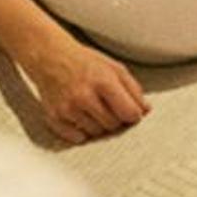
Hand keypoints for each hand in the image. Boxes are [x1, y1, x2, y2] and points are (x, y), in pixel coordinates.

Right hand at [25, 37, 149, 143]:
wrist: (51, 59)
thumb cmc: (84, 62)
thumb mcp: (114, 67)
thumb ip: (133, 89)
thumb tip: (145, 109)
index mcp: (103, 81)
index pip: (128, 112)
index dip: (134, 115)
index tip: (133, 113)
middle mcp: (84, 96)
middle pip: (113, 125)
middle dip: (116, 119)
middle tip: (110, 107)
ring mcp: (68, 109)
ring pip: (96, 133)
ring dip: (99, 125)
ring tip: (94, 108)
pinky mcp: (55, 118)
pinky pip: (77, 137)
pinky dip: (82, 131)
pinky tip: (82, 116)